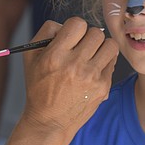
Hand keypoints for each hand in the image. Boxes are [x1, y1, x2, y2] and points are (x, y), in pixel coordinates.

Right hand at [20, 18, 117, 143]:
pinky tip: (94, 68)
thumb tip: (67, 24)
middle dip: (89, 37)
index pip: (77, 23)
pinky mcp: (102, 86)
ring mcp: (91, 77)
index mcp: (55, 55)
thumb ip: (46, 33)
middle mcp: (74, 65)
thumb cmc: (39, 86)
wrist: (49, 120)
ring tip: (91, 55)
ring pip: (110, 45)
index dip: (75, 27)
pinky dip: (104, 61)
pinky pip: (112, 61)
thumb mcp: (31, 57)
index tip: (72, 36)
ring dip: (101, 47)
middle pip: (96, 33)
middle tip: (82, 46)